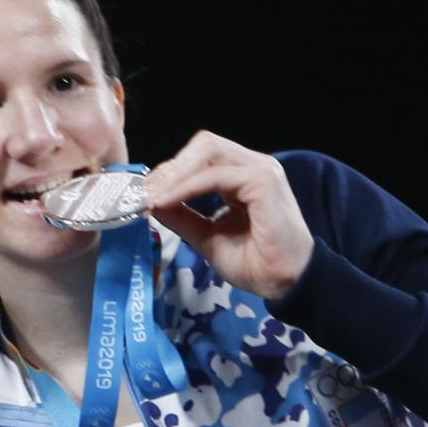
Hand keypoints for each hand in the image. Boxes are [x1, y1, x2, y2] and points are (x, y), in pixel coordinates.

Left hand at [138, 132, 313, 301]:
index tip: (144, 193)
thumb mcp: (206, 235)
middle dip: (170, 167)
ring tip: (153, 197)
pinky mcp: (263, 181)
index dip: (170, 171)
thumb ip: (181, 216)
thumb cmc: (254, 261)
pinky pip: (216, 175)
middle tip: (145, 192)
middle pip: (203, 145)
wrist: (284, 281)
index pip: (200, 156)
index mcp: (241, 175)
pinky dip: (187, 186)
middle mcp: (252, 166)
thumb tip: (151, 201)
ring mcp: (260, 170)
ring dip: (175, 174)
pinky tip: (168, 201)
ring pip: (208, 152)